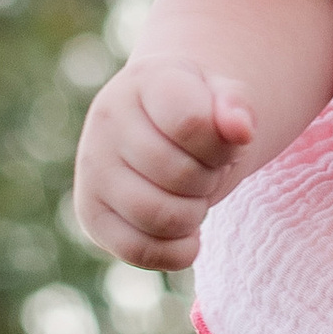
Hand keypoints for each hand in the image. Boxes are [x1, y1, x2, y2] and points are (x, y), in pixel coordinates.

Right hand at [72, 57, 255, 268]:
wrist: (158, 122)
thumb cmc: (199, 109)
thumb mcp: (223, 95)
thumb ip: (237, 107)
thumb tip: (241, 130)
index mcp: (144, 82)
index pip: (193, 125)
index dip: (223, 146)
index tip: (223, 140)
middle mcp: (107, 121)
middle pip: (181, 176)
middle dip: (210, 179)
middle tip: (206, 168)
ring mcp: (92, 170)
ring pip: (161, 217)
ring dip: (195, 214)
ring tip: (192, 194)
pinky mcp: (91, 215)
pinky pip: (139, 251)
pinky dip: (176, 250)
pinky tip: (185, 230)